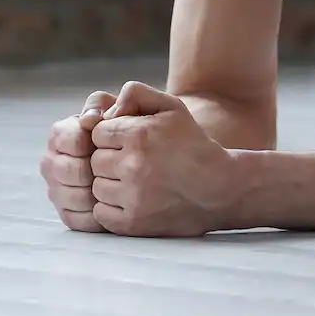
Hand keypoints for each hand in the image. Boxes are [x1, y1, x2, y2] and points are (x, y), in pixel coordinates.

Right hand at [41, 90, 116, 232]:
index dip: (91, 143)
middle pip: (66, 170)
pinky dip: (93, 214)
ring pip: (68, 196)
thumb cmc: (129, 127)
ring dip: (94, 192)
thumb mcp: (118, 106)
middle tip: (116, 169)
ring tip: (116, 186)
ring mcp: (56, 188)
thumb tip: (90, 119)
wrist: (140, 156)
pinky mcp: (66, 211)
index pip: (69, 140)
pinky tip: (112, 204)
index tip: (109, 144)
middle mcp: (51, 162)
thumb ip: (101, 104)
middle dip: (92, 169)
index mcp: (60, 134)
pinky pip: (74, 218)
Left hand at [89, 81, 240, 237]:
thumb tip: (107, 108)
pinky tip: (134, 200)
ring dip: (111, 184)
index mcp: (140, 134)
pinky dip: (113, 208)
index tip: (131, 143)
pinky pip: (100, 213)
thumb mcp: (172, 107)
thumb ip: (136, 93)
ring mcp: (132, 196)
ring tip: (138, 182)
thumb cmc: (192, 145)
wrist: (220, 188)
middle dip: (111, 160)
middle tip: (136, 163)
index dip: (113, 136)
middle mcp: (133, 165)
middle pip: (94, 161)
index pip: (97, 133)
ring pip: (96, 187)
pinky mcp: (132, 222)